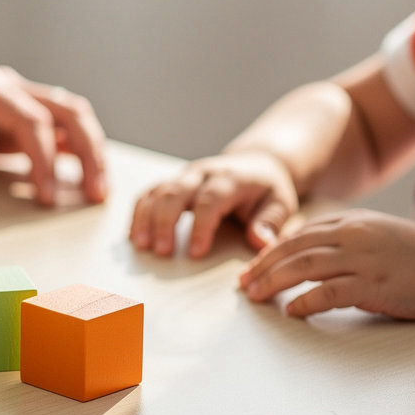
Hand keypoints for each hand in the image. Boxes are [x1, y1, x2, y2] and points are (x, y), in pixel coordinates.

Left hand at [0, 58, 106, 205]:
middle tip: (95, 194)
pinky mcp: (15, 119)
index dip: (42, 156)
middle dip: (86, 150)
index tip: (45, 194)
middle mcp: (3, 87)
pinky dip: (74, 153)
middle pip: (65, 108)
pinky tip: (81, 182)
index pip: (27, 116)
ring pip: (70, 115)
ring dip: (89, 151)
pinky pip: (57, 130)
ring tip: (97, 192)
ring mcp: (13, 100)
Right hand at [130, 150, 298, 256]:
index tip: (196, 253)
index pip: (210, 200)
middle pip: (176, 193)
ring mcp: (184, 176)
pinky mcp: (172, 182)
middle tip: (161, 252)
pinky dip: (139, 212)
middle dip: (165, 222)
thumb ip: (271, 222)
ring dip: (146, 218)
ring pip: (158, 191)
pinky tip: (134, 234)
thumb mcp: (280, 203)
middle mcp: (203, 173)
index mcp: (231, 178)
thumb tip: (261, 242)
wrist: (257, 162)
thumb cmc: (267, 189)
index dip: (201, 226)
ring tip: (140, 245)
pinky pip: (149, 193)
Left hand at [239, 209, 414, 318]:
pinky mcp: (375, 284)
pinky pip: (330, 292)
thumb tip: (300, 258)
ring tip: (254, 295)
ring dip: (273, 281)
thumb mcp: (374, 237)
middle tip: (242, 283)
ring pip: (305, 266)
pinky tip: (290, 311)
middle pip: (294, 248)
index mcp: (351, 222)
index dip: (270, 252)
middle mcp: (354, 235)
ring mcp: (364, 258)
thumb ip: (341, 241)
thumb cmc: (413, 257)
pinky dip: (305, 301)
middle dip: (262, 266)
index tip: (251, 268)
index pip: (299, 235)